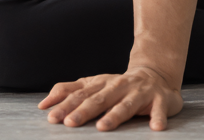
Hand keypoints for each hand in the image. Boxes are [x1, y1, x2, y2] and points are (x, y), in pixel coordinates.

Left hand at [39, 66, 183, 130]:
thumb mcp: (94, 86)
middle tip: (69, 123)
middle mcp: (116, 86)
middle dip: (82, 111)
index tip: (50, 116)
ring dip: (113, 116)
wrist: (154, 76)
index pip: (78, 94)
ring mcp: (138, 93)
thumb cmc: (118, 86)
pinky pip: (159, 111)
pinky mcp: (159, 100)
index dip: (64, 104)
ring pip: (124, 105)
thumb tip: (44, 104)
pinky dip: (157, 118)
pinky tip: (155, 128)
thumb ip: (71, 92)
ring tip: (102, 127)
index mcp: (99, 84)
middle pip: (97, 100)